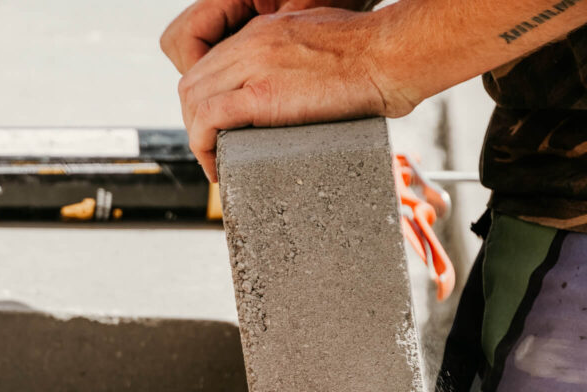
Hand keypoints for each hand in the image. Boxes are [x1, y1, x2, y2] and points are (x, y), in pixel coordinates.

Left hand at [177, 8, 413, 181]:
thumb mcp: (320, 44)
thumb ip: (296, 61)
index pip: (209, 68)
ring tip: (214, 164)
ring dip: (196, 138)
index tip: (213, 131)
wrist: (393, 55)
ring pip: (194, 102)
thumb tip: (294, 90)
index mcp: (262, 33)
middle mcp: (250, 44)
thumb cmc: (374, 55)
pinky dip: (202, 144)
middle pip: (193, 85)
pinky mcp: (262, 95)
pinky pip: (208, 119)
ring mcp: (254, 66)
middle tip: (210, 152)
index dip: (202, 104)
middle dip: (193, 122)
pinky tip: (216, 164)